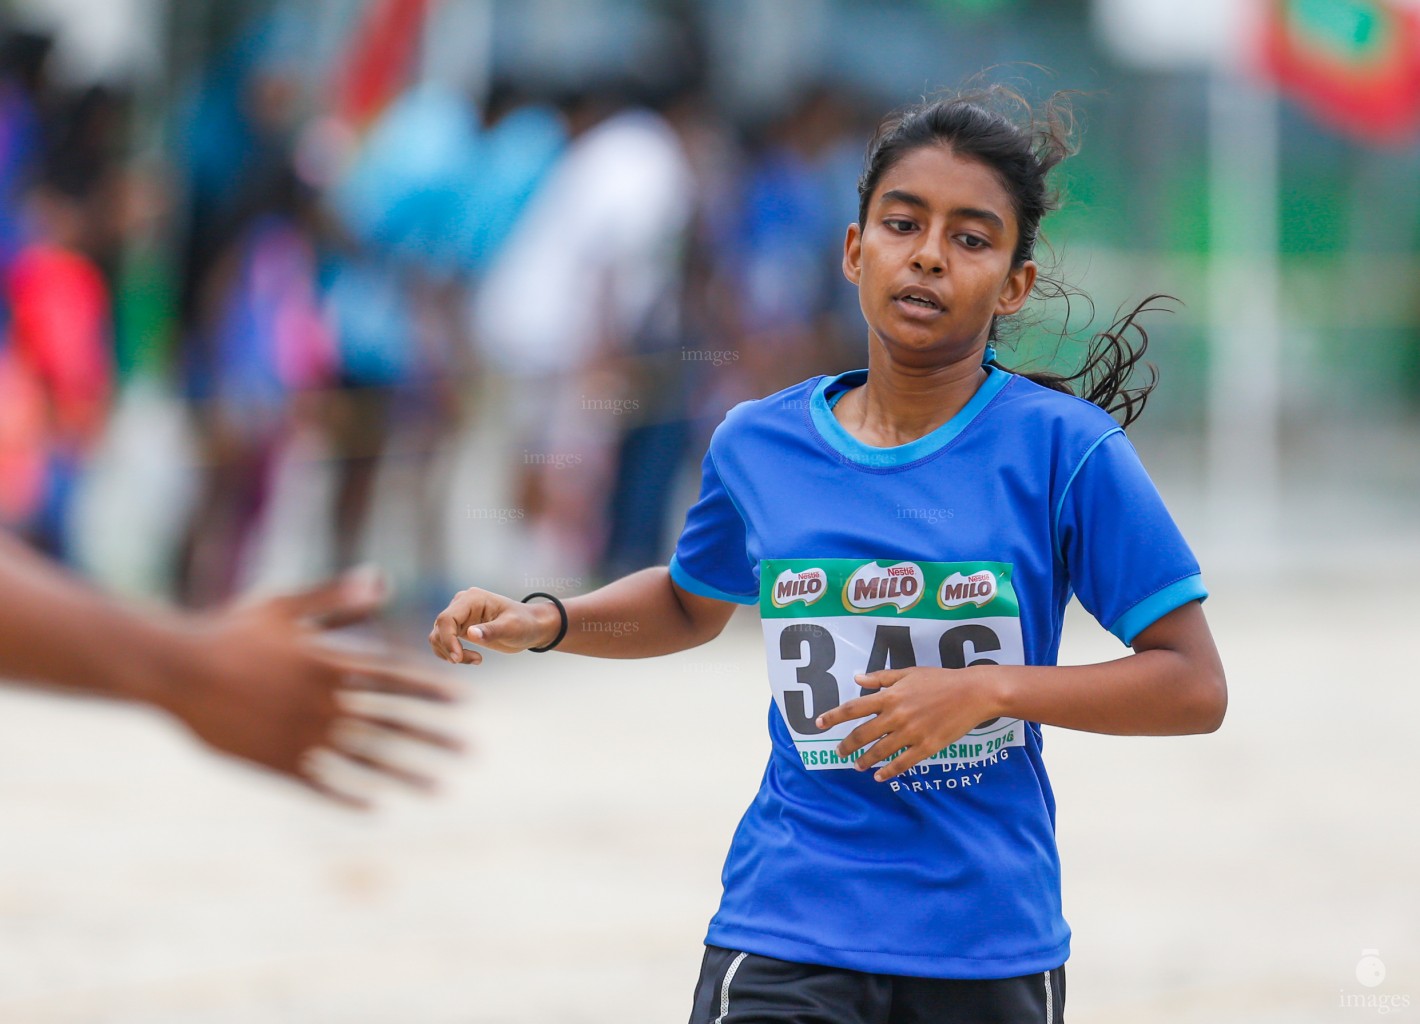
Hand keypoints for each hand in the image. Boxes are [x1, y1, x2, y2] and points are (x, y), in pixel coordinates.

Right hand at [159, 570, 462, 807]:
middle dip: (436, 739)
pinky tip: (377, 807)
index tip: (467, 704)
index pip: (396, 680)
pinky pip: (322, 784)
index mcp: (331, 665)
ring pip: (366, 760)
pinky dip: (351, 796)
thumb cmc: (230, 631)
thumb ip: (335, 599)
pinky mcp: (276, 763)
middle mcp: (324, 704)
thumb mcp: (284, 607)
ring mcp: (302, 737)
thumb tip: (380, 581)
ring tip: (440, 788)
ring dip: (407, 775)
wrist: (175, 671)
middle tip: (472, 753)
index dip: (434, 691)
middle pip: (393, 724)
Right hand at [428, 587, 558, 662]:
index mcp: (472, 599)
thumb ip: (492, 630)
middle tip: (475, 660)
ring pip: (438, 637)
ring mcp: (459, 615)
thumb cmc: (525, 624)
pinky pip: (444, 642)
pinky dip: (452, 654)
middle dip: (451, 649)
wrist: (531, 626)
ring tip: (476, 660)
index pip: (446, 619)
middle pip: (439, 629)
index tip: (458, 658)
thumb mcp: (512, 628)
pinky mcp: (460, 627)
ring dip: (451, 653)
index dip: (447, 640)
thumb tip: (470, 634)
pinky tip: (472, 659)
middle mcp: (461, 604)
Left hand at [814, 667, 1005, 782]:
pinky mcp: (927, 746)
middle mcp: (896, 715)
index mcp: (890, 696)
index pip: (853, 708)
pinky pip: (903, 763)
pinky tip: (880, 776)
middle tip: (839, 752)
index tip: (819, 724)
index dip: (833, 717)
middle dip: (847, 745)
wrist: (972, 693)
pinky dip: (888, 771)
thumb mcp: (909, 673)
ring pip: (880, 752)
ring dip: (865, 760)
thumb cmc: (940, 680)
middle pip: (862, 734)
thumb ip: (881, 678)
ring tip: (857, 766)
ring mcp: (911, 733)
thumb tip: (857, 678)